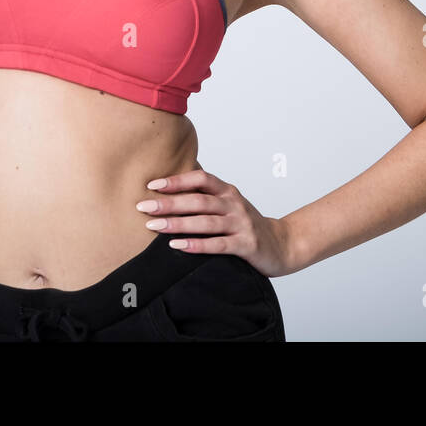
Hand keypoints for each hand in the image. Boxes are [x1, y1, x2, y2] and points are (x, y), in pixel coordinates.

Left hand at [137, 168, 295, 276]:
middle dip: (169, 203)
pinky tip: (178, 246)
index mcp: (228, 191)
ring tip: (154, 226)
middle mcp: (234, 204)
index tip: (152, 185)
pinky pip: (218, 245)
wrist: (282, 245)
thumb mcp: (229, 204)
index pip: (201, 178)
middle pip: (199, 200)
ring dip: (178, 223)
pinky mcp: (245, 245)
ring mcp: (241, 224)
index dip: (177, 180)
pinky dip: (197, 245)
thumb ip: (206, 196)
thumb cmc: (246, 224)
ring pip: (205, 222)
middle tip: (143, 206)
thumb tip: (172, 185)